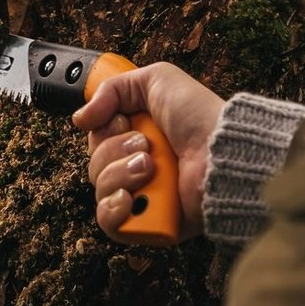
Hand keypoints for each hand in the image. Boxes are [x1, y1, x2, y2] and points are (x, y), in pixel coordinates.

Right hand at [71, 62, 224, 242]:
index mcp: (138, 138)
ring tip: (150, 168)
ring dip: (120, 175)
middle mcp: (138, 168)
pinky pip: (110, 224)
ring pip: (100, 191)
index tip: (125, 122)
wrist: (224, 153)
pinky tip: (131, 198)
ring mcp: (143, 198)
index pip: (97, 141)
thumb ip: (113, 89)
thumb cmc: (200, 117)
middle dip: (114, 151)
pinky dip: (114, 209)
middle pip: (94, 166)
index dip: (104, 132)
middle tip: (145, 146)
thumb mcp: (156, 80)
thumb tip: (80, 119)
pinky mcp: (149, 225)